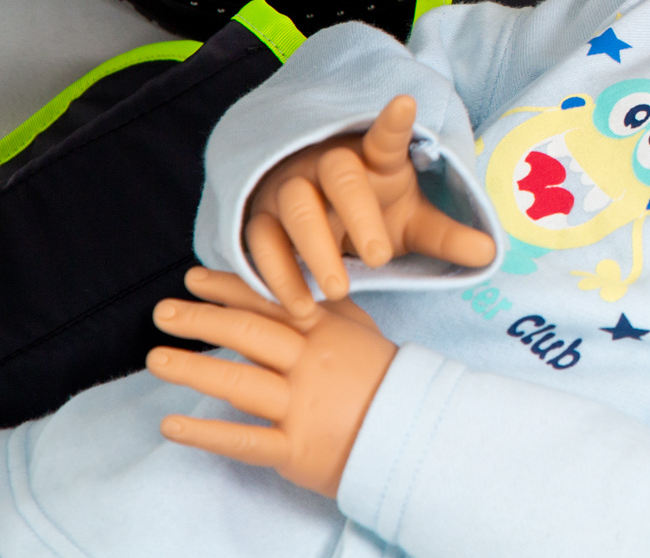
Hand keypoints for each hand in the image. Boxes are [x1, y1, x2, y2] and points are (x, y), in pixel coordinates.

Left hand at [149, 267, 395, 497]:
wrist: (415, 432)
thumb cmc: (385, 379)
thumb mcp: (362, 331)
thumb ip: (328, 308)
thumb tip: (300, 282)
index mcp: (324, 333)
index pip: (270, 303)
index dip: (229, 289)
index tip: (193, 279)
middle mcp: (309, 364)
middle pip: (248, 335)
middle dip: (202, 321)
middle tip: (163, 312)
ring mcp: (301, 406)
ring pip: (239, 382)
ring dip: (192, 369)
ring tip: (156, 359)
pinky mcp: (294, 448)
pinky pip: (244, 440)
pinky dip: (206, 434)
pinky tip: (172, 425)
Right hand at [246, 93, 493, 315]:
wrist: (314, 222)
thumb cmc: (372, 214)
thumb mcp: (412, 222)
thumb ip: (446, 236)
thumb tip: (492, 252)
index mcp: (375, 160)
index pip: (386, 139)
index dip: (394, 122)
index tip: (405, 103)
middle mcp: (329, 166)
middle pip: (340, 176)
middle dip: (358, 214)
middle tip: (378, 258)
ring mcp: (291, 188)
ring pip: (296, 208)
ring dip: (316, 250)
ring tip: (341, 291)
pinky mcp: (260, 218)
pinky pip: (262, 242)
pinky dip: (278, 274)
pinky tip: (300, 305)